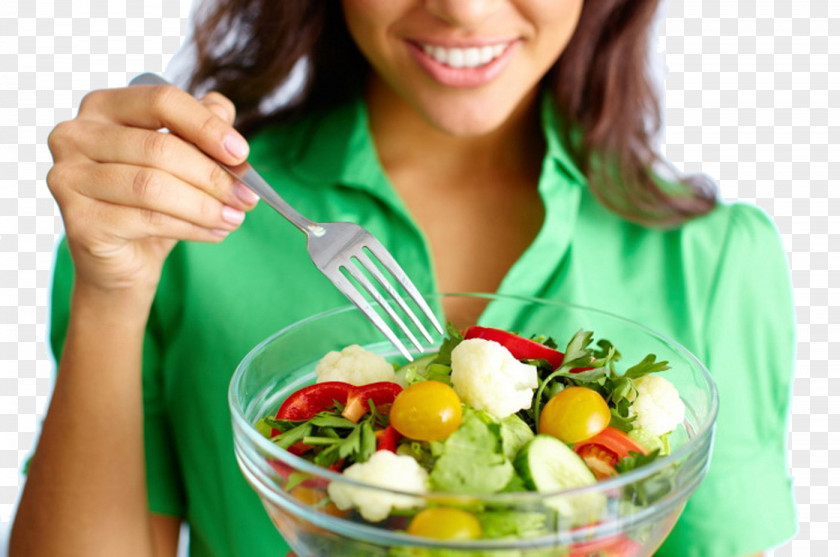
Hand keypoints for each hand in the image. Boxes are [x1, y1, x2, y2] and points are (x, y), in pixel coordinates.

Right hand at [46, 84, 258, 298]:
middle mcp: (76, 135)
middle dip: (213, 176)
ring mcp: (70, 177)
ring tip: (235, 218)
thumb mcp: (182, 161)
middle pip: (159, 149)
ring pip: (153, 186)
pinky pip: (147, 219)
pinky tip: (215, 232)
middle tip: (248, 197)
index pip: (161, 101)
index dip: (206, 126)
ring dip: (205, 205)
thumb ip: (200, 130)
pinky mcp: (78, 219)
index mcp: (103, 107)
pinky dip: (191, 227)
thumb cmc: (151, 202)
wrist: (121, 260)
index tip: (242, 153)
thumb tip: (224, 113)